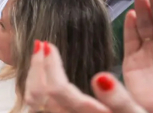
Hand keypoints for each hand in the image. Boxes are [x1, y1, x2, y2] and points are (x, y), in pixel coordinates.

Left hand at [24, 41, 147, 112]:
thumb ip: (119, 99)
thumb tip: (102, 78)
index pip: (57, 89)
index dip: (50, 66)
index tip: (50, 45)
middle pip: (38, 94)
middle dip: (37, 66)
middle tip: (40, 44)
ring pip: (33, 101)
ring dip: (32, 76)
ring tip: (38, 57)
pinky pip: (36, 106)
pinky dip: (34, 88)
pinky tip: (40, 76)